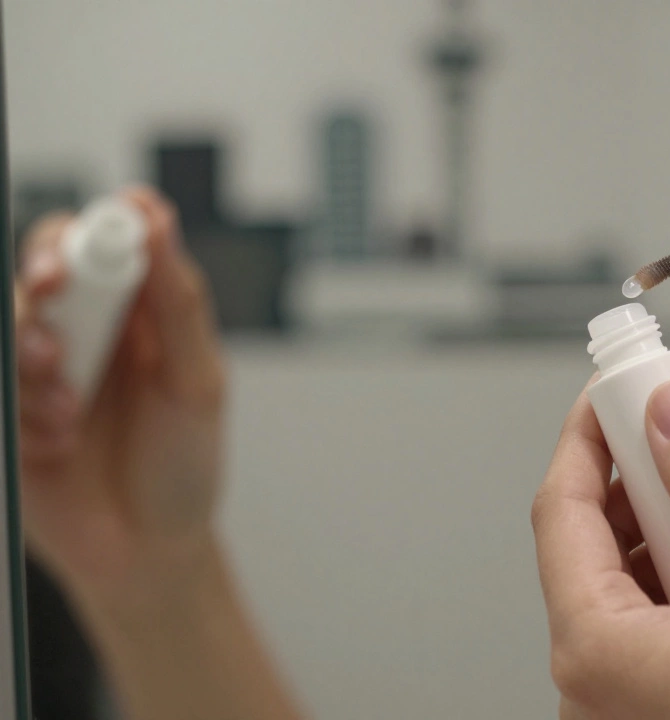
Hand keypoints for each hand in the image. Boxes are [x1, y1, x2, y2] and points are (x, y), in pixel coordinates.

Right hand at [16, 187, 225, 617]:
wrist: (150, 551)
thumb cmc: (183, 464)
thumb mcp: (197, 383)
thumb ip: (179, 304)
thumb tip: (159, 219)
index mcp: (135, 312)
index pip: (95, 243)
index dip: (82, 233)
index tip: (81, 248)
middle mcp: (83, 333)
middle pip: (36, 273)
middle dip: (36, 285)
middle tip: (50, 301)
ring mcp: (38, 373)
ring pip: (9, 326)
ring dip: (29, 358)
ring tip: (68, 409)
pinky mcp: (9, 415)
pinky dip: (21, 411)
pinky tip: (55, 443)